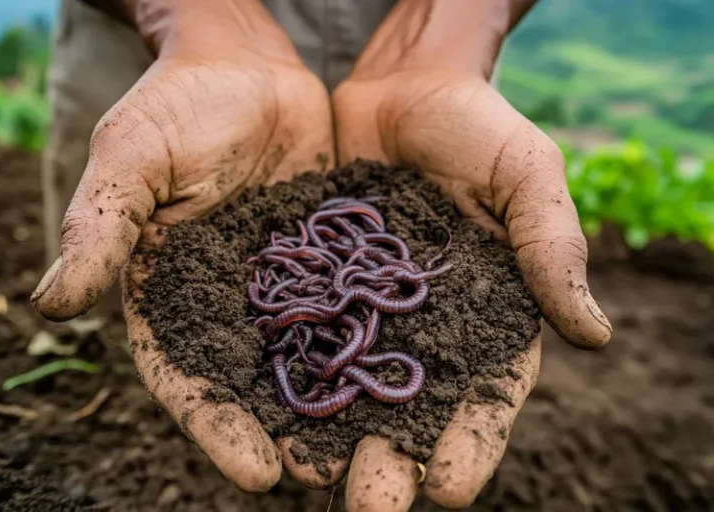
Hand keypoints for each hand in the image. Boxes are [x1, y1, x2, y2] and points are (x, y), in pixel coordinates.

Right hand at [31, 0, 336, 491]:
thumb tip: (52, 299)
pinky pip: (355, 306)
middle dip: (287, 433)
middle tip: (327, 480)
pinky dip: (375, 342)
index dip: (217, 423)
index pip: (188, 374)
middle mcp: (229, 302)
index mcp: (171, 293)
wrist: (245, 67)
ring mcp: (285, 284)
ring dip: (340, 404)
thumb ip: (103, 225)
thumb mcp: (133, 158)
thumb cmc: (178, 107)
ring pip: (311, 354)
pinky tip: (407, 375)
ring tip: (377, 452)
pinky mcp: (330, 259)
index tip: (254, 469)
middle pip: (255, 382)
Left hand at [329, 1, 611, 508]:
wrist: (405, 86)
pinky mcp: (317, 281)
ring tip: (308, 476)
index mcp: (486, 313)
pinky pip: (299, 330)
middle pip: (410, 406)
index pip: (484, 393)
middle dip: (392, 458)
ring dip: (331, 432)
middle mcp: (423, 324)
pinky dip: (285, 370)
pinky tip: (266, 409)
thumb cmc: (480, 128)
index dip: (471, 439)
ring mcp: (365, 307)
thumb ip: (552, 248)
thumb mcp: (527, 177)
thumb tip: (595, 335)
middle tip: (372, 504)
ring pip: (349, 382)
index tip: (450, 483)